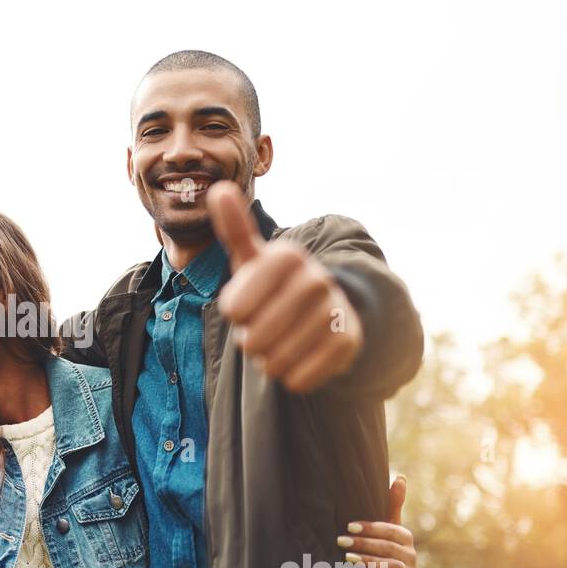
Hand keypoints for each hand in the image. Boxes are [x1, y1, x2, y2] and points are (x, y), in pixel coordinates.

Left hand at [207, 181, 362, 392]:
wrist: (328, 311)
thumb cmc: (275, 285)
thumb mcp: (252, 258)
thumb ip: (234, 228)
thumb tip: (218, 189)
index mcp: (287, 256)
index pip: (234, 309)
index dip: (235, 314)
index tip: (247, 303)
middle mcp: (316, 280)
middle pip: (252, 338)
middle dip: (251, 340)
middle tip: (265, 326)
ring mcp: (335, 312)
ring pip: (274, 361)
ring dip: (269, 359)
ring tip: (282, 339)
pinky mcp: (348, 344)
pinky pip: (298, 378)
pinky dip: (291, 375)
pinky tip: (301, 355)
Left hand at [337, 475, 415, 567]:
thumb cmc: (389, 546)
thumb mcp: (391, 526)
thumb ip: (393, 504)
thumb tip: (400, 477)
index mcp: (406, 537)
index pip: (389, 530)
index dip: (370, 528)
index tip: (349, 525)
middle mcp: (410, 554)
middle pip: (387, 548)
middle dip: (363, 544)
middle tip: (342, 541)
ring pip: (389, 566)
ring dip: (368, 561)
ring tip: (348, 558)